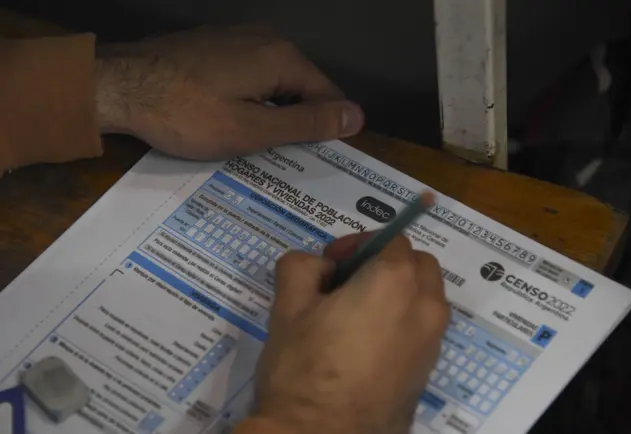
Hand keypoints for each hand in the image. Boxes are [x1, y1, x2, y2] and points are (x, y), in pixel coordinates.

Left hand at [94, 26, 364, 159]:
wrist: (118, 86)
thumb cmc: (186, 114)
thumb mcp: (251, 129)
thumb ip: (306, 123)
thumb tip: (357, 116)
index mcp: (283, 57)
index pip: (328, 96)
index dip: (326, 131)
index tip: (315, 162)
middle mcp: (267, 39)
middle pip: (302, 87)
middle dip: (298, 122)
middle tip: (281, 160)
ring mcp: (238, 38)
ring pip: (274, 83)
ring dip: (272, 114)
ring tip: (257, 148)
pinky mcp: (215, 45)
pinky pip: (250, 75)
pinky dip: (250, 100)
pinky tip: (233, 122)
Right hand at [248, 233, 449, 433]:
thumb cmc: (303, 367)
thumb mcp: (288, 305)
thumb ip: (302, 265)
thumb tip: (319, 267)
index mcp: (395, 281)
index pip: (392, 239)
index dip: (359, 243)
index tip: (332, 263)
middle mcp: (426, 307)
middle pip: (418, 264)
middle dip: (386, 262)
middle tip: (346, 283)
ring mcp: (433, 342)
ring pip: (425, 297)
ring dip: (398, 291)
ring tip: (355, 314)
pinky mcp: (428, 371)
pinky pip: (422, 329)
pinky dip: (403, 321)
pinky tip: (366, 345)